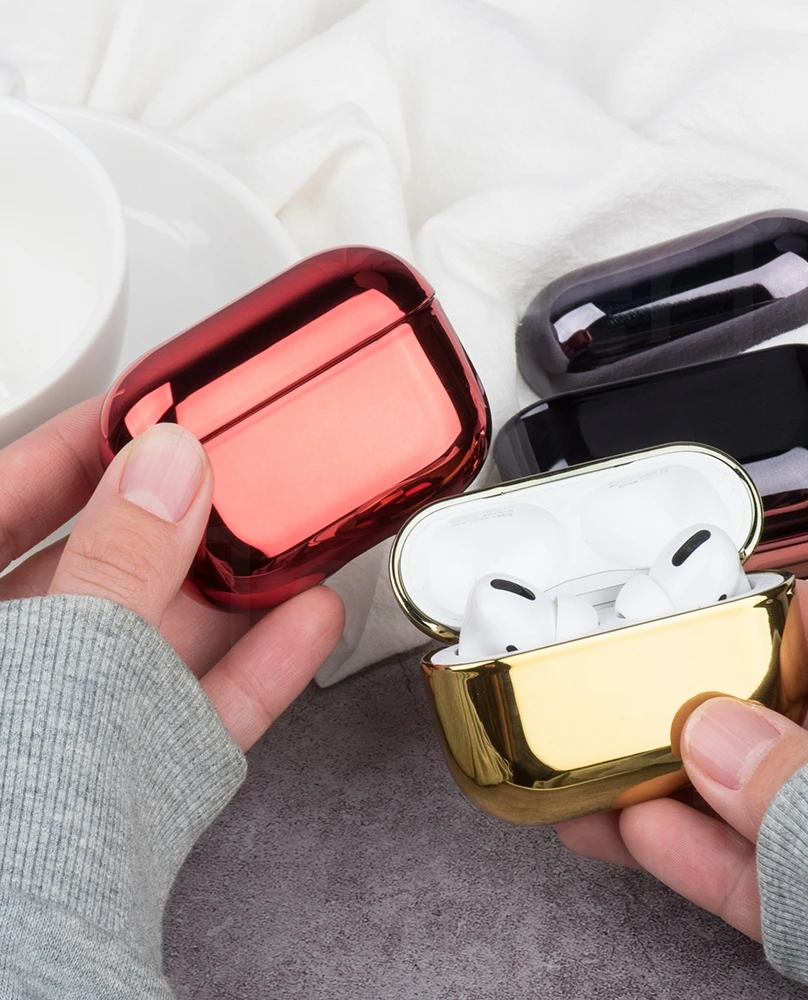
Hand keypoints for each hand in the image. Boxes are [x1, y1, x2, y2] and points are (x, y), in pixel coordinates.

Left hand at [0, 396, 343, 749]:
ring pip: (155, 638)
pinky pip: (195, 710)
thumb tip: (168, 469)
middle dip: (173, 517)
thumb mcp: (55, 661)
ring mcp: (74, 727)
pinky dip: (255, 669)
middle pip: (94, 566)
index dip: (66, 448)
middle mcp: (18, 668)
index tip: (136, 413)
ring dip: (231, 590)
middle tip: (230, 471)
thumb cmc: (11, 822)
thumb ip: (116, 562)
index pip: (3, 501)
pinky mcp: (133, 782)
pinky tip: (307, 621)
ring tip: (288, 537)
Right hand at [556, 580, 807, 938]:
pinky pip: (786, 879)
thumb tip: (711, 735)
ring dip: (688, 795)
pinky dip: (717, 861)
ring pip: (781, 805)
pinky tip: (646, 836)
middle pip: (802, 719)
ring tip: (607, 777)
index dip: (764, 619)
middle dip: (706, 715)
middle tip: (629, 709)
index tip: (684, 621)